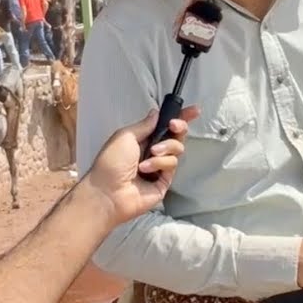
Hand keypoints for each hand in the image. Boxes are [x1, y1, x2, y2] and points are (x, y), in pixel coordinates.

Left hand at [79, 107, 200, 226]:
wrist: (108, 192)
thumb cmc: (111, 162)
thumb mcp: (125, 136)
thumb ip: (145, 125)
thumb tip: (156, 113)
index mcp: (141, 139)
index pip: (164, 126)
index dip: (180, 117)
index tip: (194, 110)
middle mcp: (152, 152)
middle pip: (176, 136)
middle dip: (179, 127)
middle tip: (174, 126)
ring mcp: (159, 167)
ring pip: (177, 149)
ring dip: (164, 148)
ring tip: (150, 154)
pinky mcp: (164, 181)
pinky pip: (172, 165)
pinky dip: (160, 163)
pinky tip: (145, 169)